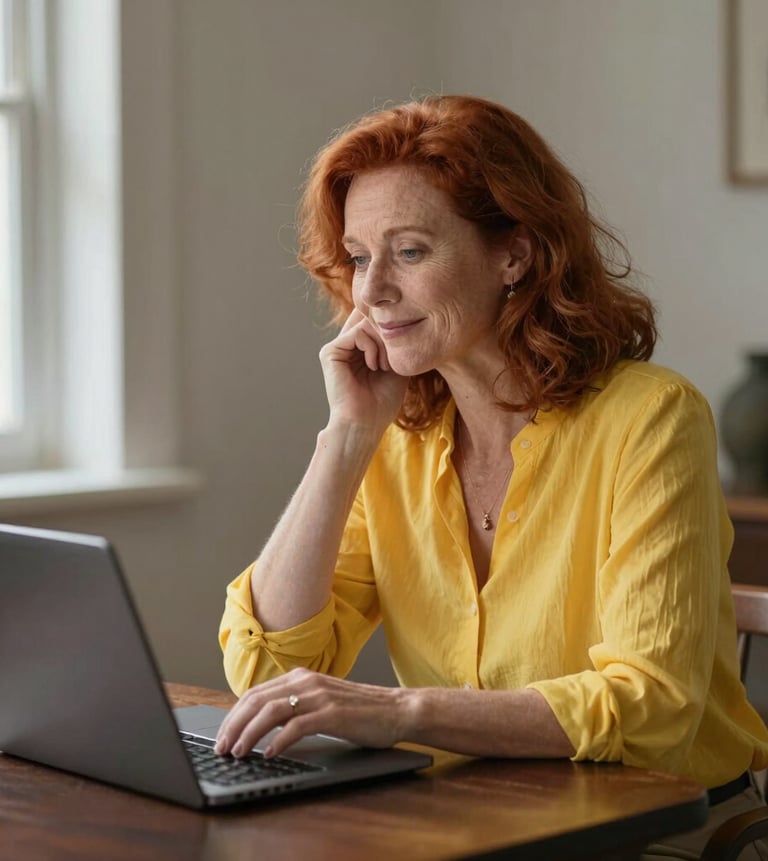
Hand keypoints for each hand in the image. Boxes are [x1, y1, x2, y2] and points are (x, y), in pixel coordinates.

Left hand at [214, 668, 408, 758]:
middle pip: (257, 700)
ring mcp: (320, 696)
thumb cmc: (360, 711)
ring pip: (271, 711)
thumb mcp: (321, 701)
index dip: (233, 715)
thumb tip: (261, 724)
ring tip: (238, 752)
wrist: (397, 709)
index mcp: (302, 677)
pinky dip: (278, 740)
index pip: (255, 693)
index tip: (222, 736)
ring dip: (249, 733)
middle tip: (221, 748)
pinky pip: (297, 726)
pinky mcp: (333, 714)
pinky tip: (269, 754)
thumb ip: (295, 705)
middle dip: (234, 725)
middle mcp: (307, 681)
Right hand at [320, 309, 407, 432]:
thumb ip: (395, 341)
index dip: (391, 323)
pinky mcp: (330, 352)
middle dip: (389, 334)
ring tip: (385, 366)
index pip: (374, 320)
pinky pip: (357, 333)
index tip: (403, 342)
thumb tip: (401, 316)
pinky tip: (374, 365)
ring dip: (383, 343)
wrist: (366, 423)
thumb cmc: (383, 401)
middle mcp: (347, 345)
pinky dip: (372, 347)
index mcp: (360, 348)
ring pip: (367, 323)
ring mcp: (337, 348)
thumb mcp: (397, 364)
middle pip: (372, 318)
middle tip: (393, 359)